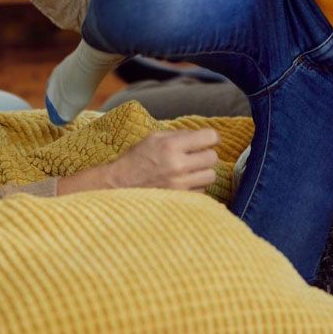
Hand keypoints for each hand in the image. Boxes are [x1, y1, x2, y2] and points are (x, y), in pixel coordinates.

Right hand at [105, 128, 219, 190]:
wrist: (119, 184)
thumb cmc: (137, 158)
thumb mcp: (154, 137)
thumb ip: (179, 134)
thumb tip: (203, 136)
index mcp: (171, 145)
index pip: (210, 137)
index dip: (211, 137)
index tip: (208, 140)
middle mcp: (178, 165)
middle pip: (213, 157)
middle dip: (206, 154)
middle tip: (196, 156)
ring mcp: (180, 184)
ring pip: (211, 176)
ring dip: (203, 172)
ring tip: (190, 170)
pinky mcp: (180, 199)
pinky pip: (202, 191)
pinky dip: (196, 186)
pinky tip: (184, 182)